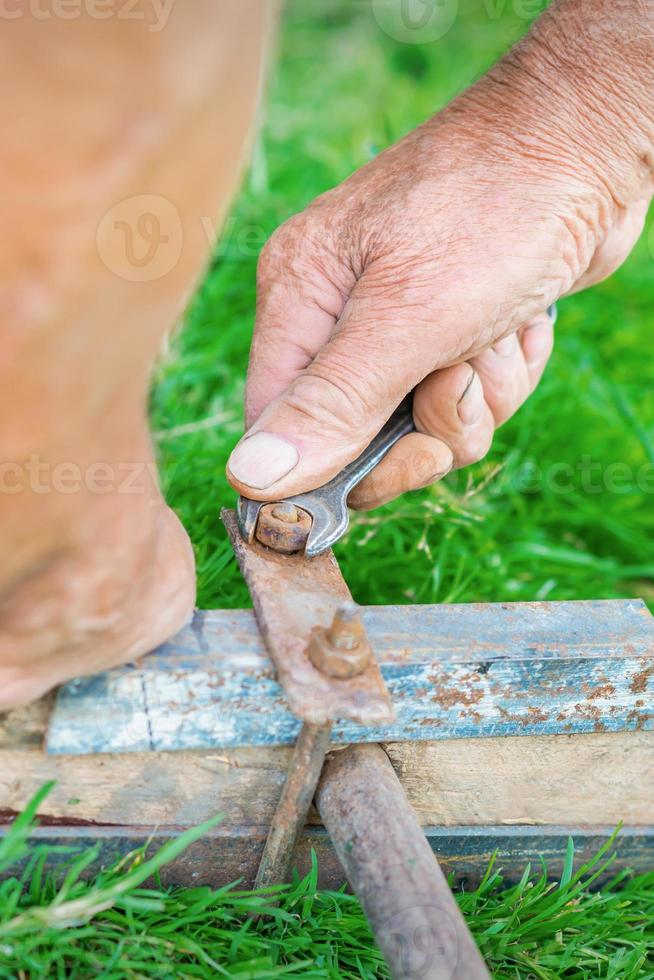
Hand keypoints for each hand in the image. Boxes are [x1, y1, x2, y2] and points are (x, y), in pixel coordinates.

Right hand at [227, 4, 652, 508]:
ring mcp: (400, 321)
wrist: (589, 143)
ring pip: (427, 424)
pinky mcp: (453, 327)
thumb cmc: (492, 209)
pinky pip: (471, 397)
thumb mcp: (407, 316)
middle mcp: (340, 314)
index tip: (397, 463)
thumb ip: (331, 403)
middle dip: (428, 426)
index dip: (336, 466)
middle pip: (361, 437)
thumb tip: (249, 478)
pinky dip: (505, 372)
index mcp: (299, 298)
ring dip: (480, 396)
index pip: (278, 424)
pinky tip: (521, 322)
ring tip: (497, 332)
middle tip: (459, 384)